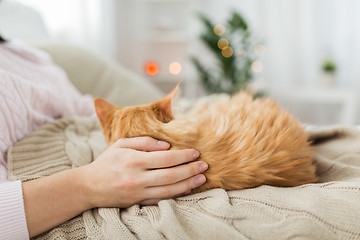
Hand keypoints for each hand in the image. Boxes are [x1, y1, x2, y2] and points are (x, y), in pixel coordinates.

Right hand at [80, 137, 207, 207]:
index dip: (183, 156)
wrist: (88, 186)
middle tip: (204, 165)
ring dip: (188, 184)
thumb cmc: (106, 162)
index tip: (195, 152)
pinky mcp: (138, 202)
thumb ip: (144, 142)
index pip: (165, 158)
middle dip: (190, 170)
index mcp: (134, 160)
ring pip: (169, 189)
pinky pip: (162, 199)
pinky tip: (187, 189)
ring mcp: (139, 192)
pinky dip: (176, 195)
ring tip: (201, 178)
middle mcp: (138, 178)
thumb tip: (166, 145)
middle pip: (171, 175)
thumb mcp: (121, 145)